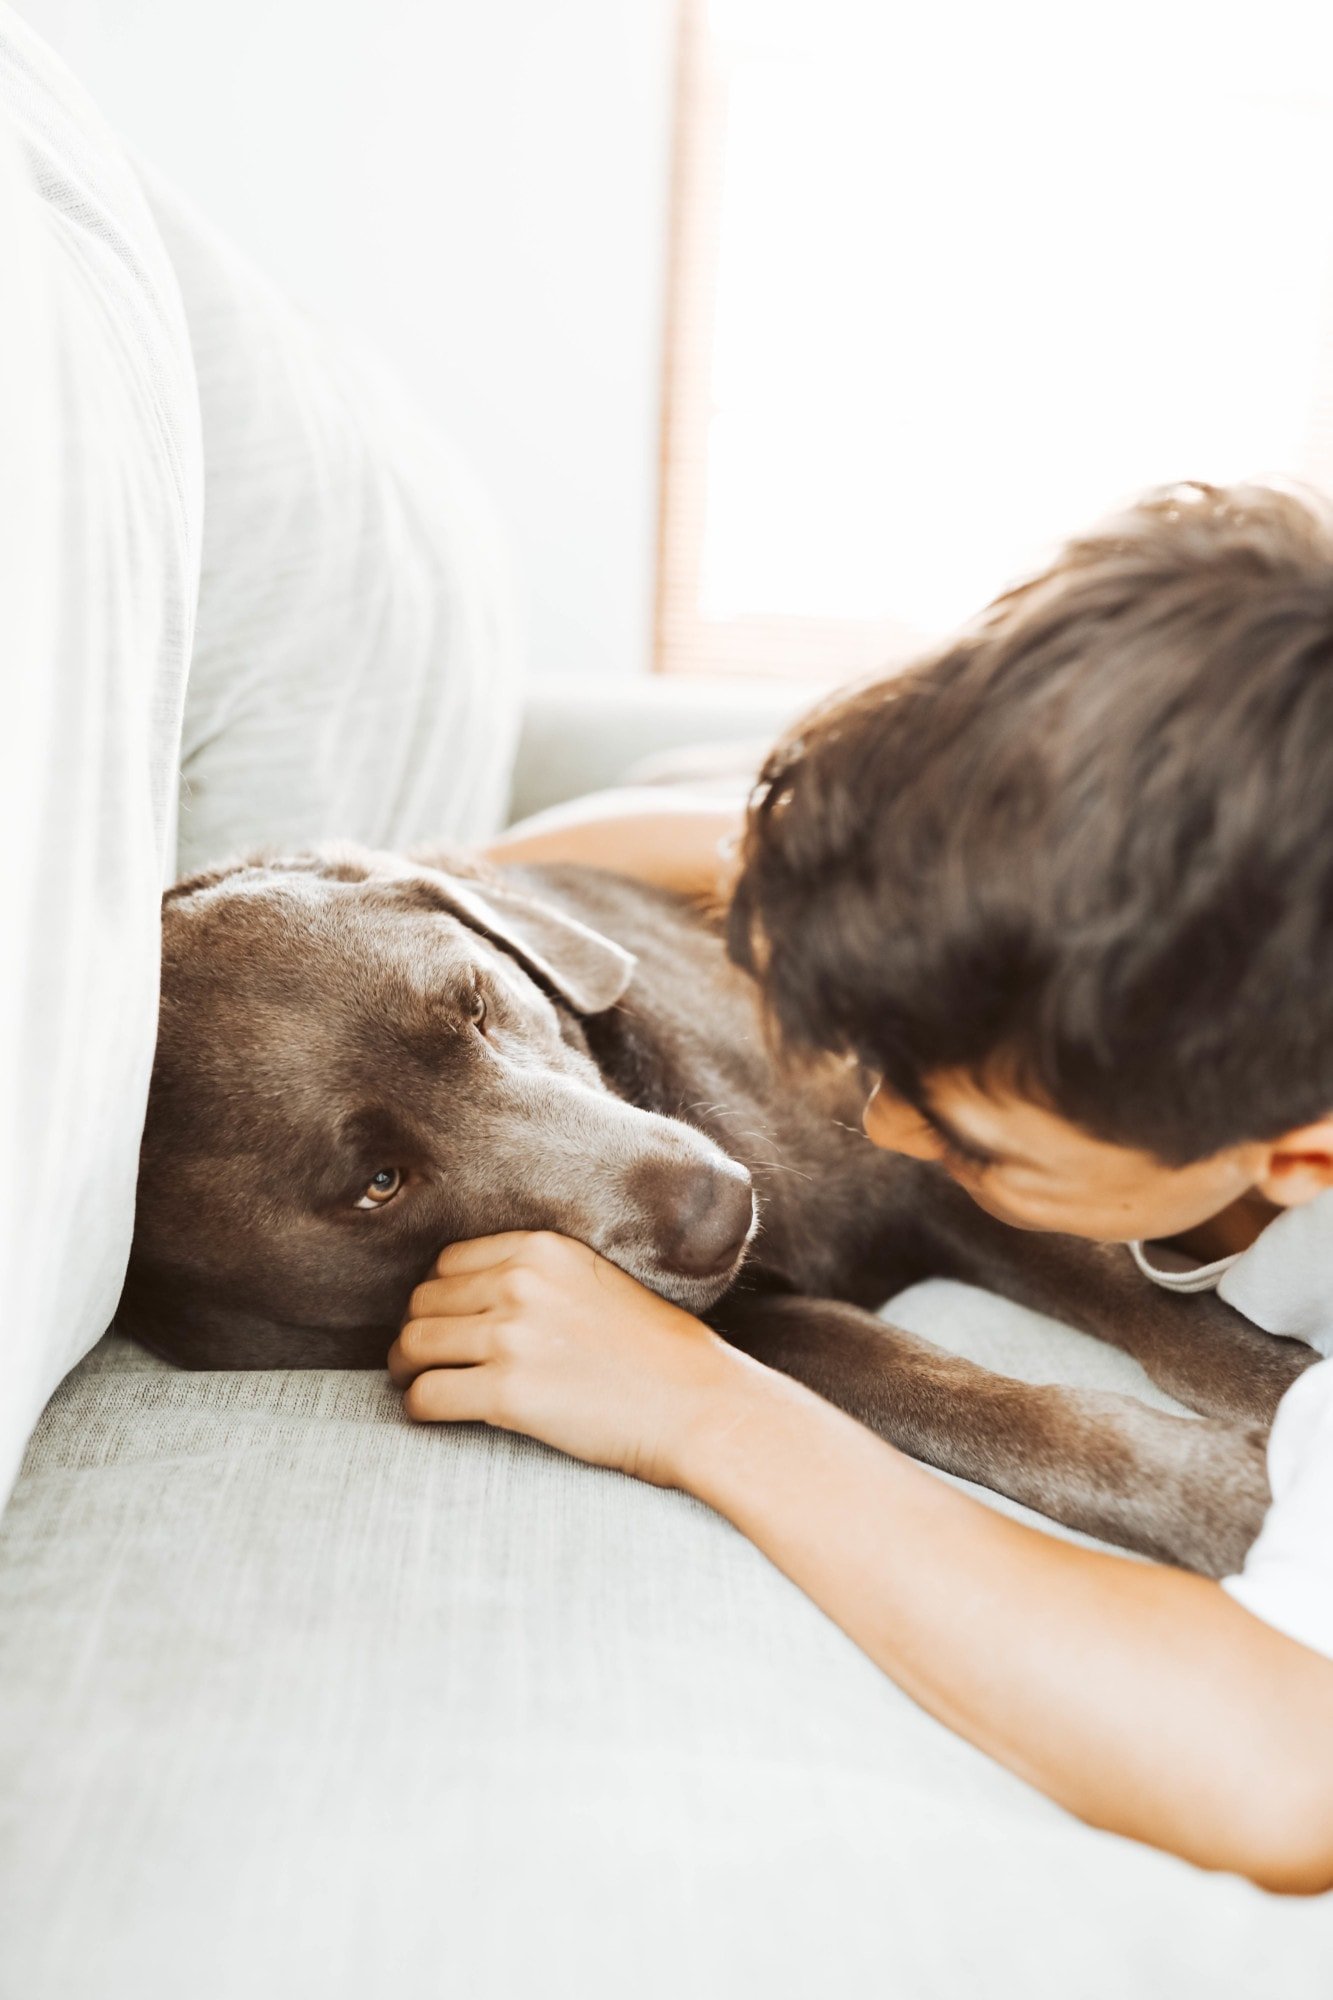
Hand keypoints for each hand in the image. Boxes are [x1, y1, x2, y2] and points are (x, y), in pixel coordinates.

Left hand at [387, 1231, 754, 1485]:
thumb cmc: (659, 1351)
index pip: (448, 1262)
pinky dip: (418, 1407)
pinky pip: (427, 1396)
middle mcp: (519, 1284)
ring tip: (415, 1381)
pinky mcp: (508, 1394)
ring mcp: (512, 1337)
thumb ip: (540, 1276)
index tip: (443, 1319)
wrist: (700, 1403)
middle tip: (419, 1357)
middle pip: (423, 1301)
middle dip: (416, 1331)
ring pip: (414, 1345)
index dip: (438, 1295)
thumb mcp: (598, 1280)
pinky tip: (431, 1413)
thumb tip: (479, 1296)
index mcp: (542, 1248)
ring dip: (406, 1367)